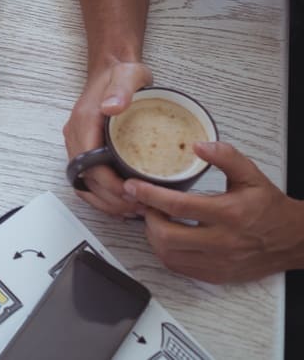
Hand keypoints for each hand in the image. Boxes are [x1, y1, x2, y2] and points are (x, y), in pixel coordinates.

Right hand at [63, 60, 152, 215]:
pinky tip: (120, 202)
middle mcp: (76, 135)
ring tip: (132, 210)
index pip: (90, 164)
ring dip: (105, 201)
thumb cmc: (121, 73)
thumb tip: (111, 107)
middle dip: (111, 199)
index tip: (133, 194)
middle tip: (139, 209)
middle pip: (86, 179)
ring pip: (84, 182)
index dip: (110, 185)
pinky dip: (101, 194)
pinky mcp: (85, 147)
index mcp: (84, 122)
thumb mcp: (127, 75)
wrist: (112, 68)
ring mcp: (78, 142)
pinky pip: (87, 177)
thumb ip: (121, 89)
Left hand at [124, 141, 303, 282]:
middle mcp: (222, 242)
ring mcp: (218, 262)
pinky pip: (178, 267)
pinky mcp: (216, 275)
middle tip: (145, 204)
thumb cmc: (270, 208)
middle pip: (167, 235)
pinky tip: (166, 237)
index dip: (149, 195)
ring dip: (153, 236)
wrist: (293, 240)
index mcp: (229, 214)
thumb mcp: (251, 175)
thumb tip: (199, 145)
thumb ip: (226, 157)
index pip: (178, 206)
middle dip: (148, 218)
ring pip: (168, 255)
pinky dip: (165, 252)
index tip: (133, 186)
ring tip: (155, 218)